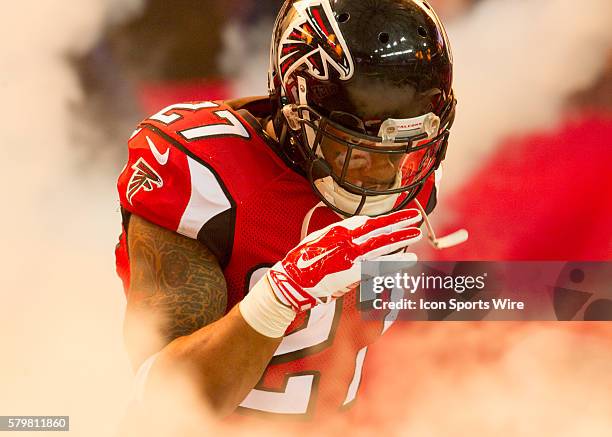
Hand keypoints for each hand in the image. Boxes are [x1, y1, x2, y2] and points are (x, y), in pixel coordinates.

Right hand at [267, 209, 422, 312]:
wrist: (292, 282)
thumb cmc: (302, 263)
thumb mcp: (317, 241)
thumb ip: (336, 235)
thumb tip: (349, 232)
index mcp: (338, 231)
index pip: (367, 222)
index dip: (384, 220)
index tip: (397, 218)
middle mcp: (347, 241)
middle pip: (379, 229)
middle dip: (398, 223)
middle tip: (414, 218)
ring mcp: (352, 256)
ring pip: (383, 245)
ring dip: (401, 238)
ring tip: (416, 233)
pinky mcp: (354, 273)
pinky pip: (380, 266)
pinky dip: (396, 262)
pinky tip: (410, 259)